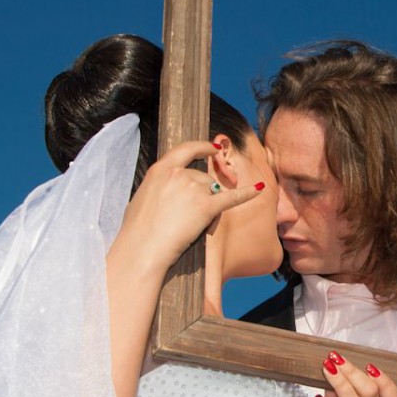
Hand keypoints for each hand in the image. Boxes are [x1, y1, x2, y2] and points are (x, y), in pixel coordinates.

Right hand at [109, 141, 263, 279]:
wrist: (143, 249)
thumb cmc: (138, 230)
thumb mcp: (144, 196)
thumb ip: (159, 186)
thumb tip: (168, 187)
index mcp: (161, 169)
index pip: (187, 149)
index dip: (203, 147)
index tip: (214, 147)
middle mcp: (179, 174)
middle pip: (203, 177)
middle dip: (202, 194)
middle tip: (186, 216)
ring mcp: (194, 188)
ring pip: (213, 190)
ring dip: (208, 204)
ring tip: (189, 224)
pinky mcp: (207, 206)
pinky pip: (231, 197)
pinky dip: (247, 193)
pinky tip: (259, 189)